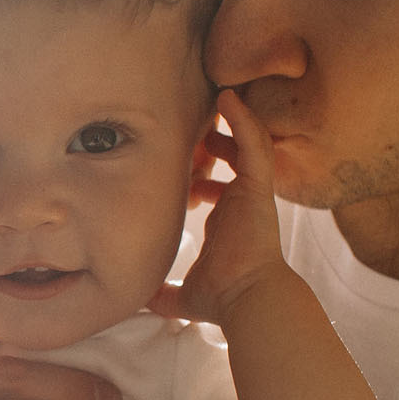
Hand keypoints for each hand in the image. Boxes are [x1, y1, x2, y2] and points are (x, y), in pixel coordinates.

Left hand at [154, 86, 288, 327]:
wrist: (245, 299)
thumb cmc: (220, 298)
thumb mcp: (183, 294)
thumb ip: (163, 294)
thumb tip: (140, 301)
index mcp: (227, 222)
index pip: (215, 187)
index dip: (197, 176)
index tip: (177, 172)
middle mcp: (241, 203)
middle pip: (230, 160)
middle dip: (210, 143)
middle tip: (189, 129)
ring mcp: (251, 192)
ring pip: (244, 145)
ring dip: (228, 123)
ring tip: (213, 98)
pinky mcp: (258, 186)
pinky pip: (254, 143)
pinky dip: (243, 119)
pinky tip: (228, 97)